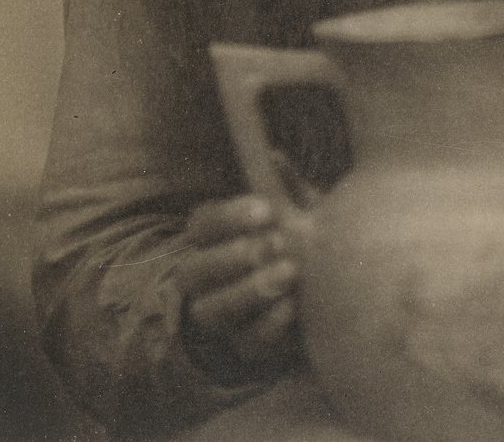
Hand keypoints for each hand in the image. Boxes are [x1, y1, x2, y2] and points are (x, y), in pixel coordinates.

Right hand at [178, 195, 299, 377]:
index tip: (265, 210)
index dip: (229, 217)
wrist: (309, 303)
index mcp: (213, 239)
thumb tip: (274, 155)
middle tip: (275, 244)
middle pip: (194, 270)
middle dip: (233, 257)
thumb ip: (286, 191)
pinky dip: (270, 324)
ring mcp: (220, 319)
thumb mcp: (295, 216)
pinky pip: (247, 342)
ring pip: (212, 310)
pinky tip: (293, 306)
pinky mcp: (244, 349)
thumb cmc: (297, 246)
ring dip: (249, 291)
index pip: (201, 224)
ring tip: (288, 274)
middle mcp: (204, 280)